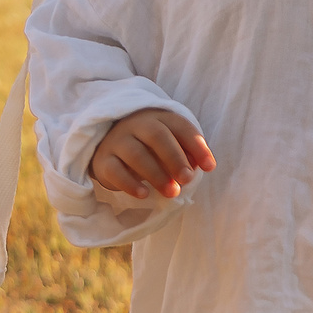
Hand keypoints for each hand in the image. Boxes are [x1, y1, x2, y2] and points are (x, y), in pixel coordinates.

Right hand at [91, 108, 214, 199]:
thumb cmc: (148, 147)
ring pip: (135, 153)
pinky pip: (115, 170)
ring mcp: (117, 141)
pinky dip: (130, 183)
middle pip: (156, 136)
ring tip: (172, 192)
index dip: (196, 145)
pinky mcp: (103, 160)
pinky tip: (144, 194)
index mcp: (158, 118)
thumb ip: (187, 152)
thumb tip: (204, 165)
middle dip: (175, 158)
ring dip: (156, 174)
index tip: (209, 167)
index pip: (179, 126)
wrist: (108, 146)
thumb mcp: (169, 145)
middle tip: (188, 179)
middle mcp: (136, 125)